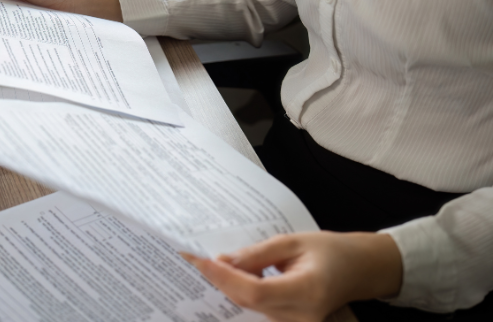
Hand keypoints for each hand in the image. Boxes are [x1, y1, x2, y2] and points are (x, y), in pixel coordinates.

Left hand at [181, 232, 402, 321]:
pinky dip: (243, 291)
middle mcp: (303, 315)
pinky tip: (230, 275)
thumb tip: (223, 261)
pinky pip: (260, 309)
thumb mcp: (293, 242)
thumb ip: (257, 254)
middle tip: (194, 258)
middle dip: (220, 280)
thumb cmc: (333, 250)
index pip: (254, 291)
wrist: (362, 269)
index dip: (224, 277)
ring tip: (209, 263)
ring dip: (229, 285)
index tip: (201, 260)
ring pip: (251, 307)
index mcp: (307, 291)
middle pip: (248, 301)